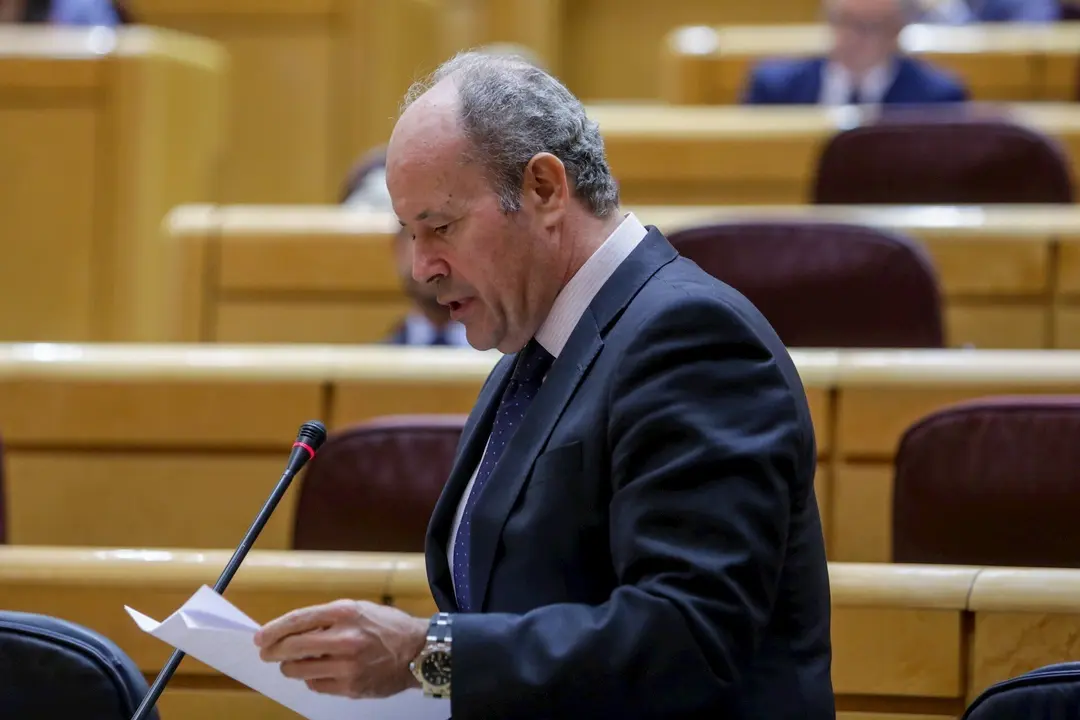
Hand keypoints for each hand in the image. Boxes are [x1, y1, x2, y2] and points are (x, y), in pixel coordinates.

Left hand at [253, 599, 428, 697]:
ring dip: (290, 667)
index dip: (273, 630)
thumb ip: (326, 619)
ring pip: (299, 670)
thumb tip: (291, 631)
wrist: (417, 651)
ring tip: (294, 663)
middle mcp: (345, 638)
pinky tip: (320, 672)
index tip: (259, 637)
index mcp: (345, 613)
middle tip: (267, 653)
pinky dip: (312, 679)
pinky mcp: (351, 687)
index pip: (298, 621)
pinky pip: (316, 685)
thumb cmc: (386, 627)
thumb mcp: (358, 610)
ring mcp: (348, 665)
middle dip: (273, 651)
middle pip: (292, 647)